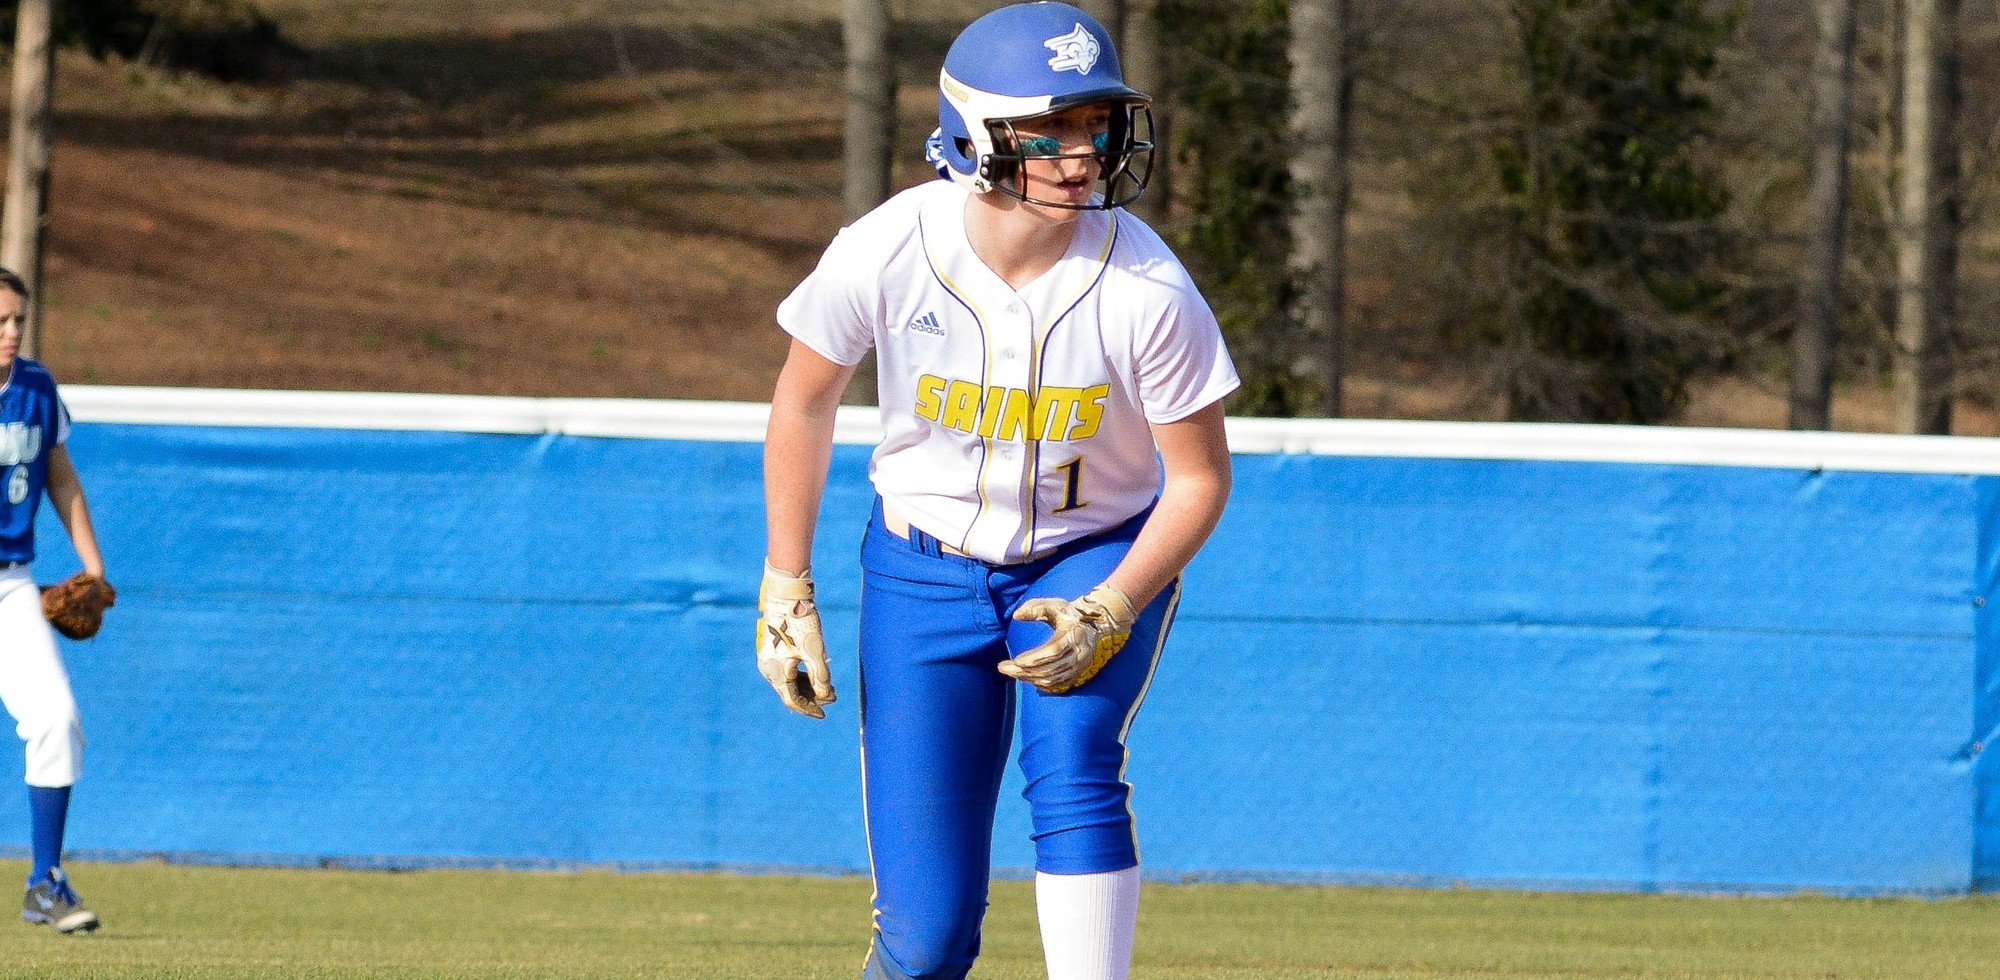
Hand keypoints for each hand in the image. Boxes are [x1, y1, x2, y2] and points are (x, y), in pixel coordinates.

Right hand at [756, 562, 835, 718]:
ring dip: (806, 687)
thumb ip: (821, 676)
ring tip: (826, 686)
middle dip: (811, 698)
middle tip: (831, 697)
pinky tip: (813, 672)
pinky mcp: (771, 649)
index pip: (793, 701)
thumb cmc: (800, 621)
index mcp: (777, 672)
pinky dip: (800, 675)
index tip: (824, 713)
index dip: (809, 709)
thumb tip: (826, 696)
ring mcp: (768, 659)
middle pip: (790, 693)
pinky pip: (785, 670)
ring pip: (788, 682)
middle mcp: (768, 669)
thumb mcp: (814, 650)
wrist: (785, 595)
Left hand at [1002, 583, 1138, 693]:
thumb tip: (1016, 615)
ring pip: (1051, 678)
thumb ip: (1035, 608)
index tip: (1015, 660)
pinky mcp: (1076, 673)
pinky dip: (1039, 682)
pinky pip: (1056, 683)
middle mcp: (1078, 654)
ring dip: (1029, 678)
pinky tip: (1024, 677)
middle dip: (1024, 671)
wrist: (1095, 626)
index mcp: (1073, 636)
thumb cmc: (1069, 614)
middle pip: (1049, 668)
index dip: (1034, 657)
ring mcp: (1078, 666)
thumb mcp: (1054, 605)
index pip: (1053, 651)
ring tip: (1010, 672)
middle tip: (1003, 667)